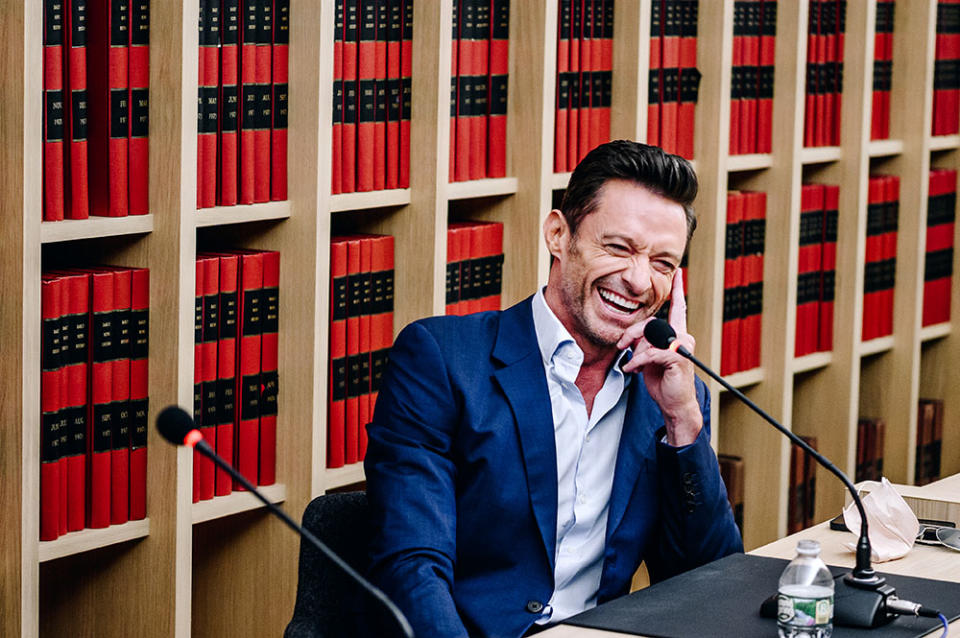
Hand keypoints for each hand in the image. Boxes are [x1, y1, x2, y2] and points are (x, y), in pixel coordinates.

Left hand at [617, 270, 701, 445]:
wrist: (674, 403)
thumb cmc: (662, 380)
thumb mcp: (648, 357)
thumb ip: (643, 342)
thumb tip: (631, 337)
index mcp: (677, 333)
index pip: (678, 308)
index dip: (677, 290)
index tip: (678, 273)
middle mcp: (683, 336)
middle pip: (650, 323)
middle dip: (631, 334)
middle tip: (621, 346)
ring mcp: (683, 346)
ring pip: (649, 337)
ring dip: (636, 352)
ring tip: (632, 364)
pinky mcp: (678, 358)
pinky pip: (651, 352)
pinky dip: (638, 361)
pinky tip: (633, 369)